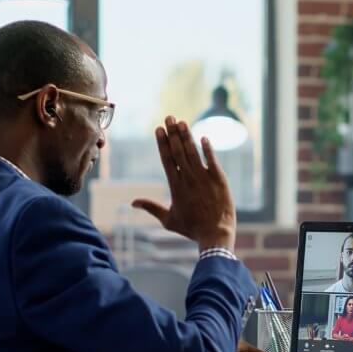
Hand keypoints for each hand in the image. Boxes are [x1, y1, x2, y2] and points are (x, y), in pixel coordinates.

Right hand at [132, 116, 235, 250]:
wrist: (215, 234)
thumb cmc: (191, 229)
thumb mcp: (168, 220)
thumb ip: (151, 208)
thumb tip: (132, 203)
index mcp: (175, 186)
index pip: (167, 159)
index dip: (162, 143)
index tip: (158, 129)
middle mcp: (188, 178)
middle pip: (179, 151)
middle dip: (173, 133)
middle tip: (169, 117)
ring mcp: (204, 178)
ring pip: (194, 152)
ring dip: (188, 136)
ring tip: (182, 122)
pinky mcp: (219, 179)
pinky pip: (212, 160)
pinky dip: (208, 149)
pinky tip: (204, 137)